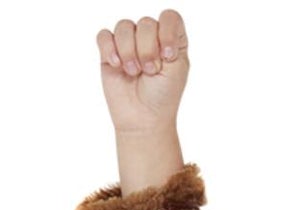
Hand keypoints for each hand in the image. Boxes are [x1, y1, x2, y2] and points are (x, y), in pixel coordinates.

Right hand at [97, 12, 189, 136]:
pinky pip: (104, 36)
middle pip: (146, 23)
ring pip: (124, 27)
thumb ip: (173, 41)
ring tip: (134, 72)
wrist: (143, 119)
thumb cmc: (163, 97)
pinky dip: (110, 49)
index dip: (167, 32)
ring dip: (129, 52)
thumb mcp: (178, 70)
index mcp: (170, 40)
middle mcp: (150, 38)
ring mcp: (128, 43)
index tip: (167, 56)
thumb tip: (155, 27)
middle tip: (150, 72)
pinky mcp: (109, 52)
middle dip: (148, 50)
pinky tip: (117, 65)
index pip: (169, 18)